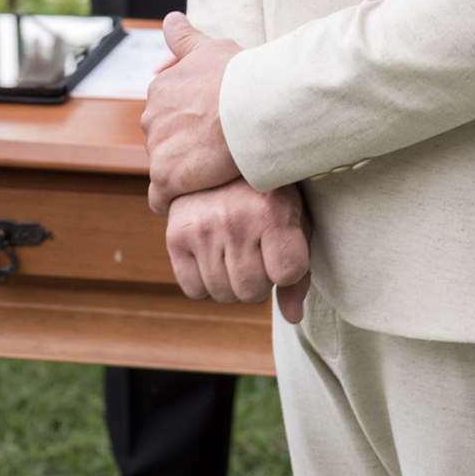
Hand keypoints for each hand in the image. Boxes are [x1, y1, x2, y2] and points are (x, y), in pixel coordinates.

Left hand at [143, 13, 242, 213]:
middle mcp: (151, 116)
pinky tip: (195, 195)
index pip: (166, 112)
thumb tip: (169, 20)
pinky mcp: (164, 177)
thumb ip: (185, 38)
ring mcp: (156, 148)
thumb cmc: (239, 75)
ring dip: (183, 172)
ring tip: (212, 172)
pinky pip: (161, 197)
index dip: (189, 121)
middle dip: (183, 146)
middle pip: (163, 140)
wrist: (255, 105)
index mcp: (160, 88)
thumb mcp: (211, 47)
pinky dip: (174, 199)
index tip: (210, 125)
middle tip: (215, 149)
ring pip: (165, 167)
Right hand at [166, 178, 311, 322]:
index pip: (288, 273)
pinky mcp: (175, 237)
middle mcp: (234, 219)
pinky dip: (205, 280)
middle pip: (253, 292)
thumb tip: (293, 316)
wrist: (220, 159)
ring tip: (236, 248)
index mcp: (272, 210)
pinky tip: (213, 252)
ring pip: (224, 294)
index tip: (284, 247)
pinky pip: (195, 290)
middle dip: (260, 278)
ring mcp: (201, 228)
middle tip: (258, 248)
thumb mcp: (295, 219)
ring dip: (233, 281)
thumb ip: (299, 269)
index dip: (289, 268)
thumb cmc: (269, 194)